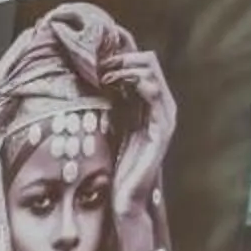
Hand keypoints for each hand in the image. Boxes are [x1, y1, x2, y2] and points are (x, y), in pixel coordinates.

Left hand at [109, 48, 176, 234]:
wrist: (123, 195)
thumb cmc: (111, 163)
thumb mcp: (107, 124)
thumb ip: (106, 102)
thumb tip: (86, 77)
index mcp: (146, 102)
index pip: (140, 63)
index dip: (118, 54)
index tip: (93, 55)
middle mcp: (159, 105)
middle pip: (148, 61)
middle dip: (121, 57)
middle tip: (96, 63)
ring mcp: (164, 116)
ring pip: (152, 72)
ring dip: (126, 66)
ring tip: (103, 72)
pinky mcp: (163, 128)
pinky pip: (156, 94)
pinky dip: (136, 82)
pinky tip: (115, 82)